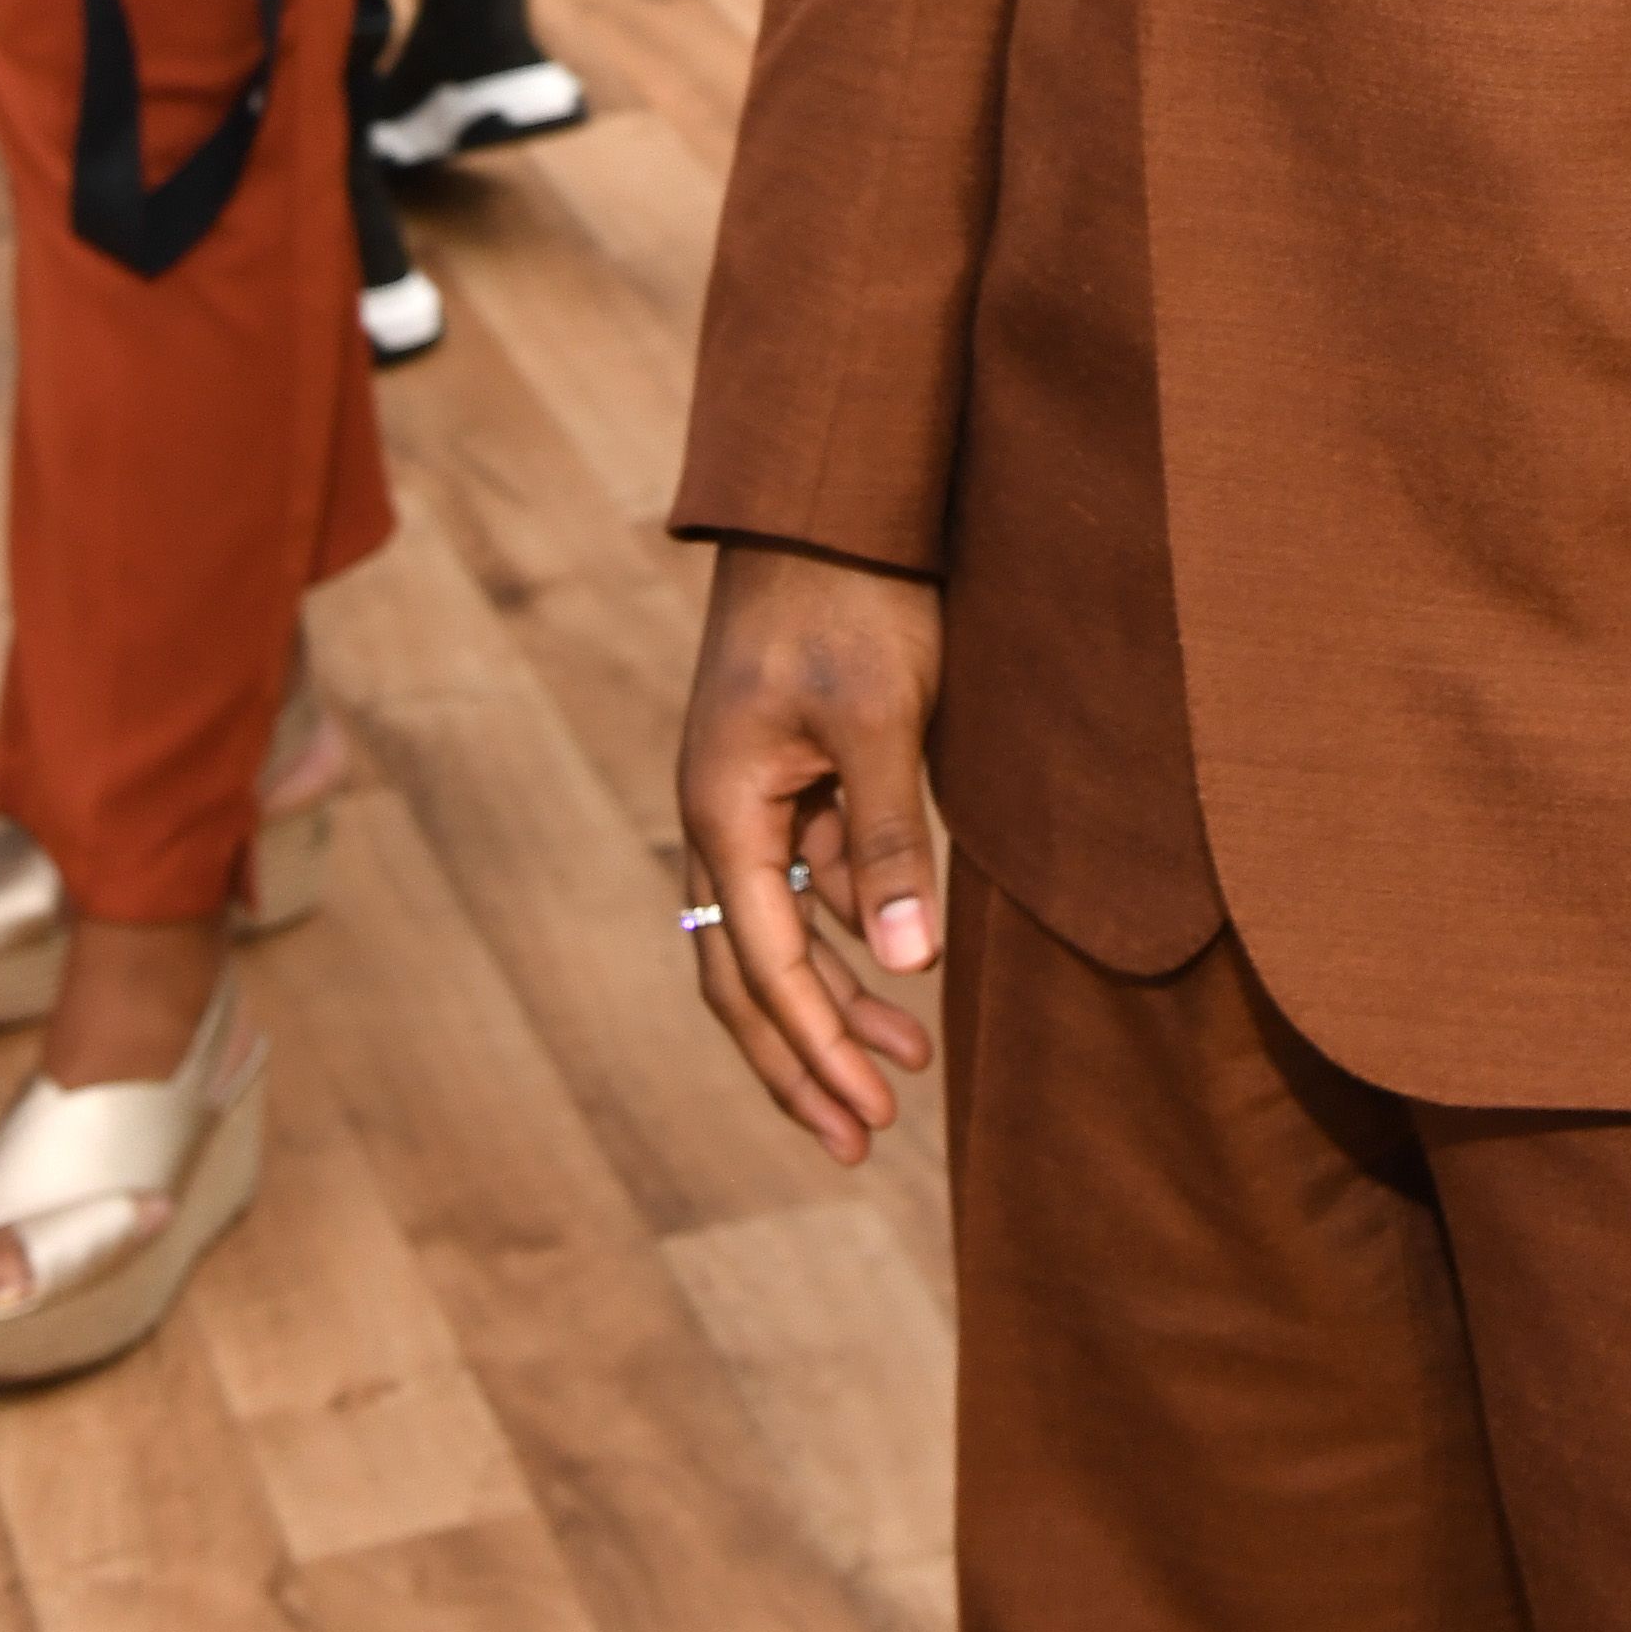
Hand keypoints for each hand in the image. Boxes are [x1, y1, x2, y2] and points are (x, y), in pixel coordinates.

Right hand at [674, 545, 945, 1162]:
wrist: (829, 492)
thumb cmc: (853, 594)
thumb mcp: (880, 714)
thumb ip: (889, 837)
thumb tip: (911, 963)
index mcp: (723, 811)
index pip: (766, 967)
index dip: (817, 1049)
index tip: (873, 1116)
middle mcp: (719, 816)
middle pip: (743, 976)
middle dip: (802, 1060)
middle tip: (864, 1139)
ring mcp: (748, 796)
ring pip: (774, 935)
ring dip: (833, 1002)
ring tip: (907, 1066)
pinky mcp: (786, 771)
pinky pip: (804, 880)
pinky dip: (848, 928)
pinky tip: (905, 954)